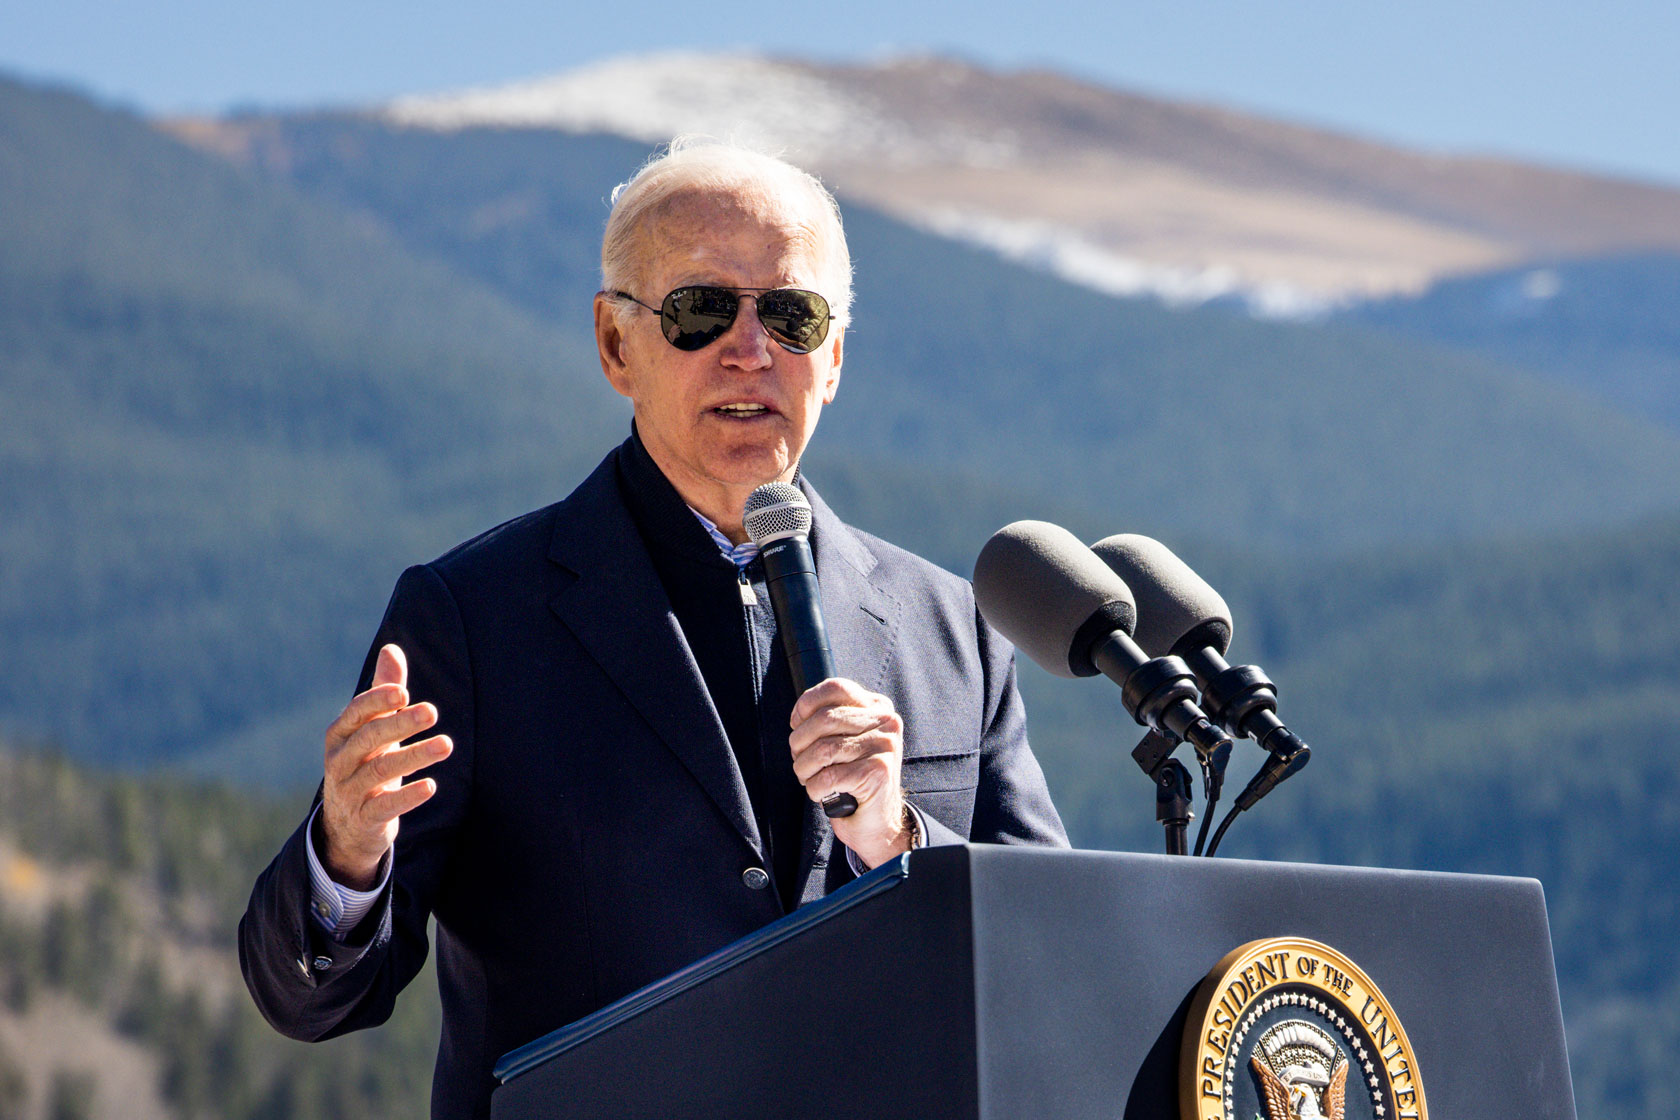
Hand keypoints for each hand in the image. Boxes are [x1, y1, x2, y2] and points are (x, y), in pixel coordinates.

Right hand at [319, 644, 451, 889]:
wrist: (348, 825)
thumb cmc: (366, 763)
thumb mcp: (373, 730)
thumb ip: (384, 693)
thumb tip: (392, 649)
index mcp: (340, 734)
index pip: (357, 712)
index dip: (378, 701)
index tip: (404, 693)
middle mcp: (339, 760)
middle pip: (370, 738)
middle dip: (400, 724)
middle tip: (432, 712)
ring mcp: (348, 791)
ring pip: (379, 771)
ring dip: (415, 756)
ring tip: (446, 745)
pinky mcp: (363, 818)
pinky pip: (384, 806)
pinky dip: (407, 796)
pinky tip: (431, 786)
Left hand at [789, 678, 912, 869]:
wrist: (877, 823)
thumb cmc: (853, 780)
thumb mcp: (845, 740)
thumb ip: (830, 720)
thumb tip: (799, 715)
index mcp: (877, 708)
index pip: (836, 688)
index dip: (806, 704)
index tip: (797, 724)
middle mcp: (886, 722)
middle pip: (825, 718)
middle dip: (800, 742)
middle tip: (798, 759)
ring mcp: (885, 746)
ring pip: (823, 749)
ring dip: (804, 768)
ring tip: (808, 778)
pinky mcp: (878, 772)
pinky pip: (828, 776)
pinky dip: (815, 789)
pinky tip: (822, 793)